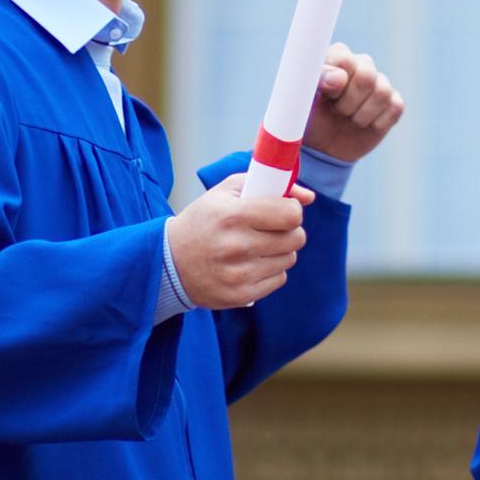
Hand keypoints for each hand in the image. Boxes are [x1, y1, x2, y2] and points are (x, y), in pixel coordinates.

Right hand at [167, 178, 308, 309]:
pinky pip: (279, 279)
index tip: (283, 210)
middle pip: (295, 238)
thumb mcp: (226, 191)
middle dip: (289, 230)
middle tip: (273, 228)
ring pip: (289, 259)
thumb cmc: (203, 220)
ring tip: (259, 245)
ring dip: (281, 250)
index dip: (292, 210)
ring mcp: (239, 274)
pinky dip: (272, 270)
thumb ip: (268, 184)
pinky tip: (253, 263)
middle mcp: (237, 246)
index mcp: (233, 216)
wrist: (170, 262)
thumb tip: (309, 197)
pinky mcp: (241, 296)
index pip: (290, 215)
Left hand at [308, 42, 406, 160]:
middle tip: (337, 110)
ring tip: (348, 118)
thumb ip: (319, 81)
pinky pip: (395, 108)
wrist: (324, 146)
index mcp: (337, 57)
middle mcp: (361, 65)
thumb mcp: (306, 99)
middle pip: (366, 76)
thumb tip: (340, 77)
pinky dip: (377, 123)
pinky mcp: (393, 103)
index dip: (336, 81)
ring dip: (361, 115)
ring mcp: (380, 84)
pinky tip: (364, 124)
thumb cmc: (311, 116)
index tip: (327, 96)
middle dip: (348, 102)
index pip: (345, 58)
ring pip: (382, 92)